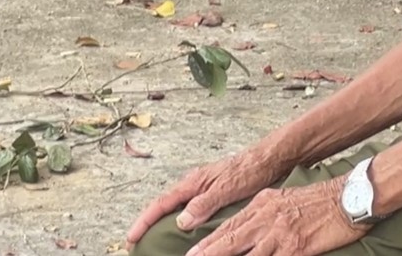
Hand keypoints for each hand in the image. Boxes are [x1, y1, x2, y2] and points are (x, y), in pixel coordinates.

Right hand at [126, 149, 286, 249]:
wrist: (271, 158)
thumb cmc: (251, 169)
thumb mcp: (228, 187)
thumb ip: (205, 202)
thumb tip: (181, 222)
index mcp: (195, 181)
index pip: (162, 202)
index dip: (145, 220)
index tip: (131, 237)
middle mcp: (196, 184)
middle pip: (165, 205)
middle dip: (149, 223)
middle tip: (137, 243)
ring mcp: (204, 188)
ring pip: (177, 207)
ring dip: (164, 223)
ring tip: (155, 242)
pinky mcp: (214, 193)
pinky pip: (191, 209)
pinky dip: (181, 221)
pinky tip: (185, 233)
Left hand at [181, 177, 363, 255]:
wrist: (345, 198)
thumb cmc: (317, 201)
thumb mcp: (283, 199)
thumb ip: (263, 213)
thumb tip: (245, 227)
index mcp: (262, 204)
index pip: (230, 226)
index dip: (209, 242)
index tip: (192, 253)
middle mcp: (266, 218)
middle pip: (231, 241)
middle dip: (209, 254)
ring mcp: (279, 235)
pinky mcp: (295, 249)